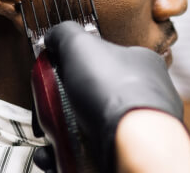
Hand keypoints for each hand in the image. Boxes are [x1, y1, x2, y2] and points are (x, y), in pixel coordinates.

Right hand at [35, 21, 182, 172]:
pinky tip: (53, 155)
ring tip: (48, 133)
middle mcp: (141, 96)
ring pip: (88, 126)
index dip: (76, 61)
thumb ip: (63, 33)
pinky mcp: (123, 155)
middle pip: (92, 93)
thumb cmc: (115, 92)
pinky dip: (67, 154)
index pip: (105, 55)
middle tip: (48, 104)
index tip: (56, 69)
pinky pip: (89, 154)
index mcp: (140, 64)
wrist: (133, 147)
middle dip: (63, 101)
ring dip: (61, 129)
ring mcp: (134, 128)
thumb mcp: (79, 43)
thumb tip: (53, 36)